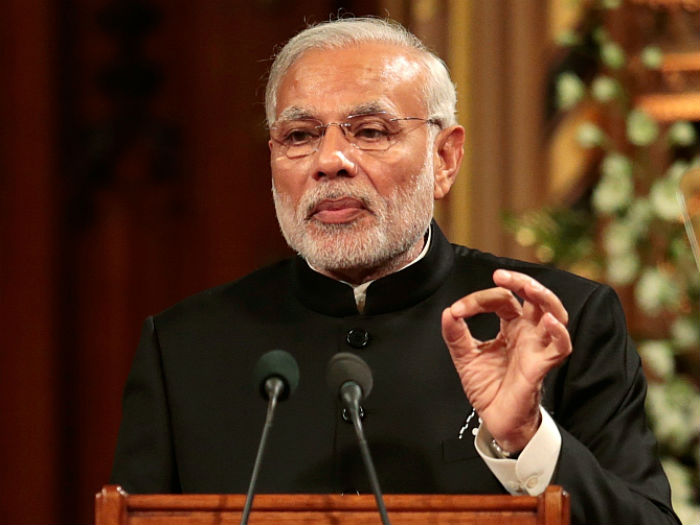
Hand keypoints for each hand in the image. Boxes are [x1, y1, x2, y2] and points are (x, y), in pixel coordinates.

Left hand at [441, 269, 571, 452]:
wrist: (495, 420)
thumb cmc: (489, 388)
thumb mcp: (465, 357)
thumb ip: (456, 335)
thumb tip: (448, 312)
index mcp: (511, 327)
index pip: (502, 300)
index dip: (479, 300)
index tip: (457, 311)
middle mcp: (527, 333)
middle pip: (535, 297)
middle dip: (521, 281)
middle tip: (501, 276)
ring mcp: (537, 347)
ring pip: (554, 313)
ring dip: (544, 297)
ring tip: (528, 287)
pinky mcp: (542, 366)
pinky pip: (560, 347)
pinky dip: (559, 333)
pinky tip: (549, 322)